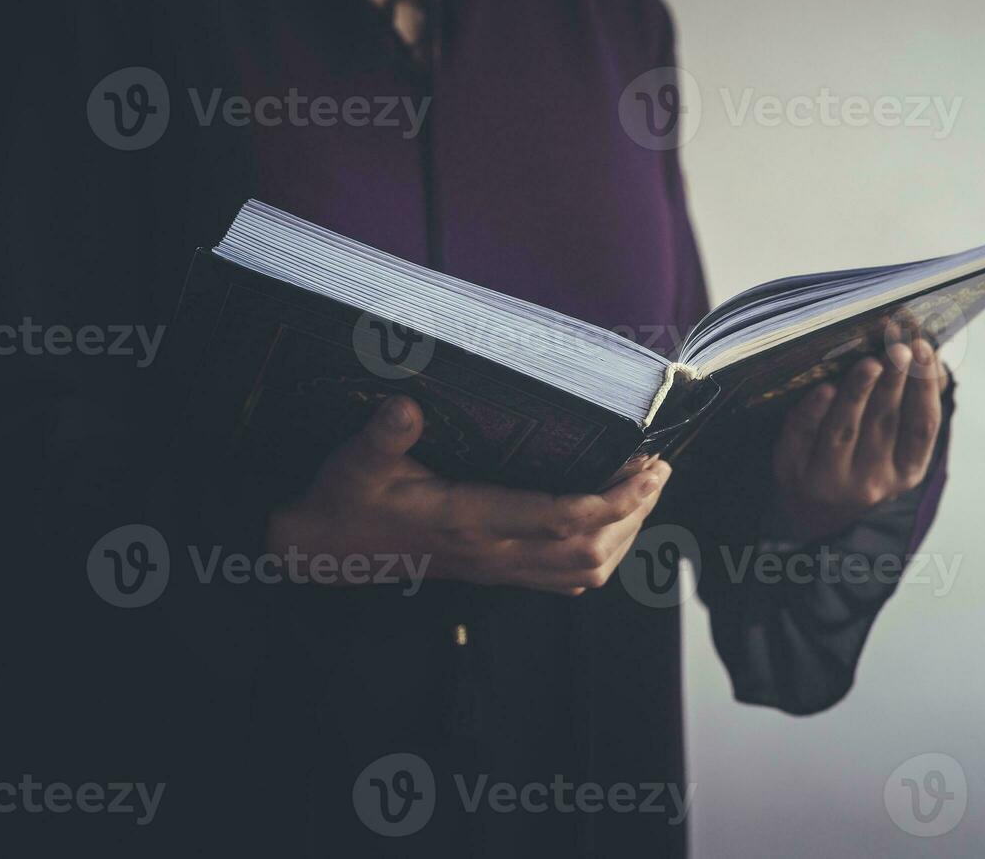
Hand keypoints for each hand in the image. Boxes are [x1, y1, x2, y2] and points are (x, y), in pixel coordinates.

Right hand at [267, 395, 671, 595]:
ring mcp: (496, 569)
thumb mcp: (356, 461)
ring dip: (625, 534)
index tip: (646, 471)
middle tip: (659, 470)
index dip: (612, 501)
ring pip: (584, 570)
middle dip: (634, 513)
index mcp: (468, 522)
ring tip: (647, 491)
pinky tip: (613, 524)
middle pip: (590, 550)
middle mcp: (492, 553)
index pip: (560, 521)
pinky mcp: (496, 572)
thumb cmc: (347, 498)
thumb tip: (405, 406)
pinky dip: (601, 554)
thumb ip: (384, 436)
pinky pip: (564, 579)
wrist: (324, 549)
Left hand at [770, 339, 946, 539]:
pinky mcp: (796, 470)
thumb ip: (909, 407)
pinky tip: (824, 388)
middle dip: (895, 382)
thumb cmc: (860, 461)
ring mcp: (832, 478)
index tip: (923, 349)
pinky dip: (814, 411)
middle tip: (899, 348)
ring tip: (869, 362)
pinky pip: (804, 435)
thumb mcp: (893, 449)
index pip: (922, 426)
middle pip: (885, 423)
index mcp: (906, 471)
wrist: (810, 510)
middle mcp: (872, 480)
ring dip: (858, 392)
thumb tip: (927, 360)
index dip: (924, 386)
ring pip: (845, 429)